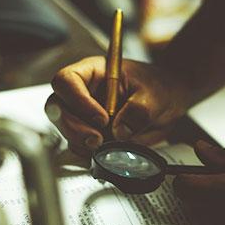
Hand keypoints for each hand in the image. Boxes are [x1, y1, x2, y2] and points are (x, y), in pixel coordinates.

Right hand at [45, 56, 190, 154]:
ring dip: (80, 142)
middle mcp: (83, 92)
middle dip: (73, 127)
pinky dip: (88, 152)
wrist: (167, 103)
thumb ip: (138, 110)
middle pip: (57, 106)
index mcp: (94, 72)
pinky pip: (78, 144)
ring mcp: (84, 113)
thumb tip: (120, 131)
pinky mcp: (89, 133)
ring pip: (64, 128)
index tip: (101, 118)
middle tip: (97, 140)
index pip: (67, 80)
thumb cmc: (158, 87)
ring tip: (105, 145)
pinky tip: (106, 151)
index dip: (77, 100)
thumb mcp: (154, 95)